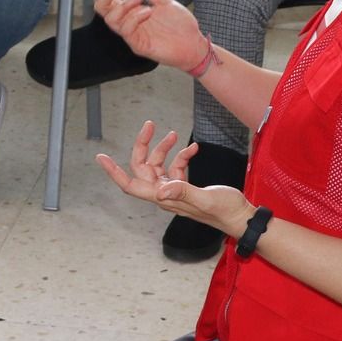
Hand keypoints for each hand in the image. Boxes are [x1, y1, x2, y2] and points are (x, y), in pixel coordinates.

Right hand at [89, 0, 211, 71]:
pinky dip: (135, 18)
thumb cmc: (180, 26)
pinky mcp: (139, 45)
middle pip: (103, 10)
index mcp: (132, 12)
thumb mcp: (165, 1)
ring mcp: (132, 35)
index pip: (108, 1)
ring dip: (124, 5)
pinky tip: (148, 11)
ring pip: (112, 20)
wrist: (194, 44)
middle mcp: (129, 23)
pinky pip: (127, 32)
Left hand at [97, 121, 251, 229]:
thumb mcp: (205, 199)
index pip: (131, 185)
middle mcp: (165, 194)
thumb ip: (184, 192)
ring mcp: (175, 189)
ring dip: (164, 148)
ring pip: (159, 164)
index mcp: (164, 198)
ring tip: (174, 134)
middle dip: (144, 146)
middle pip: (143, 168)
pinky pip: (176, 166)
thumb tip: (162, 190)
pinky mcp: (186, 186)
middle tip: (150, 124)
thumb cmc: (225, 211)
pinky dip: (182, 155)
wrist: (240, 216)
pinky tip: (193, 149)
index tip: (101, 157)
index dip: (114, 172)